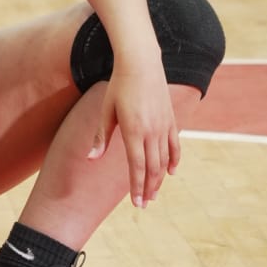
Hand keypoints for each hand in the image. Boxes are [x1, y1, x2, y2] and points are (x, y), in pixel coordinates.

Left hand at [87, 54, 179, 206]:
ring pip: (164, 160)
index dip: (137, 187)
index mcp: (133, 131)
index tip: (137, 204)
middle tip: (144, 203)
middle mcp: (152, 131)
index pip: (137, 167)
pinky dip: (174, 161)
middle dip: (148, 188)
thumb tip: (91, 158)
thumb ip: (102, 137)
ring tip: (154, 193)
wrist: (141, 63)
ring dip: (159, 179)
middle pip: (153, 168)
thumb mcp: (106, 110)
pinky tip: (171, 172)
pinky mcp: (171, 119)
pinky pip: (175, 146)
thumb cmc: (118, 86)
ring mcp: (164, 126)